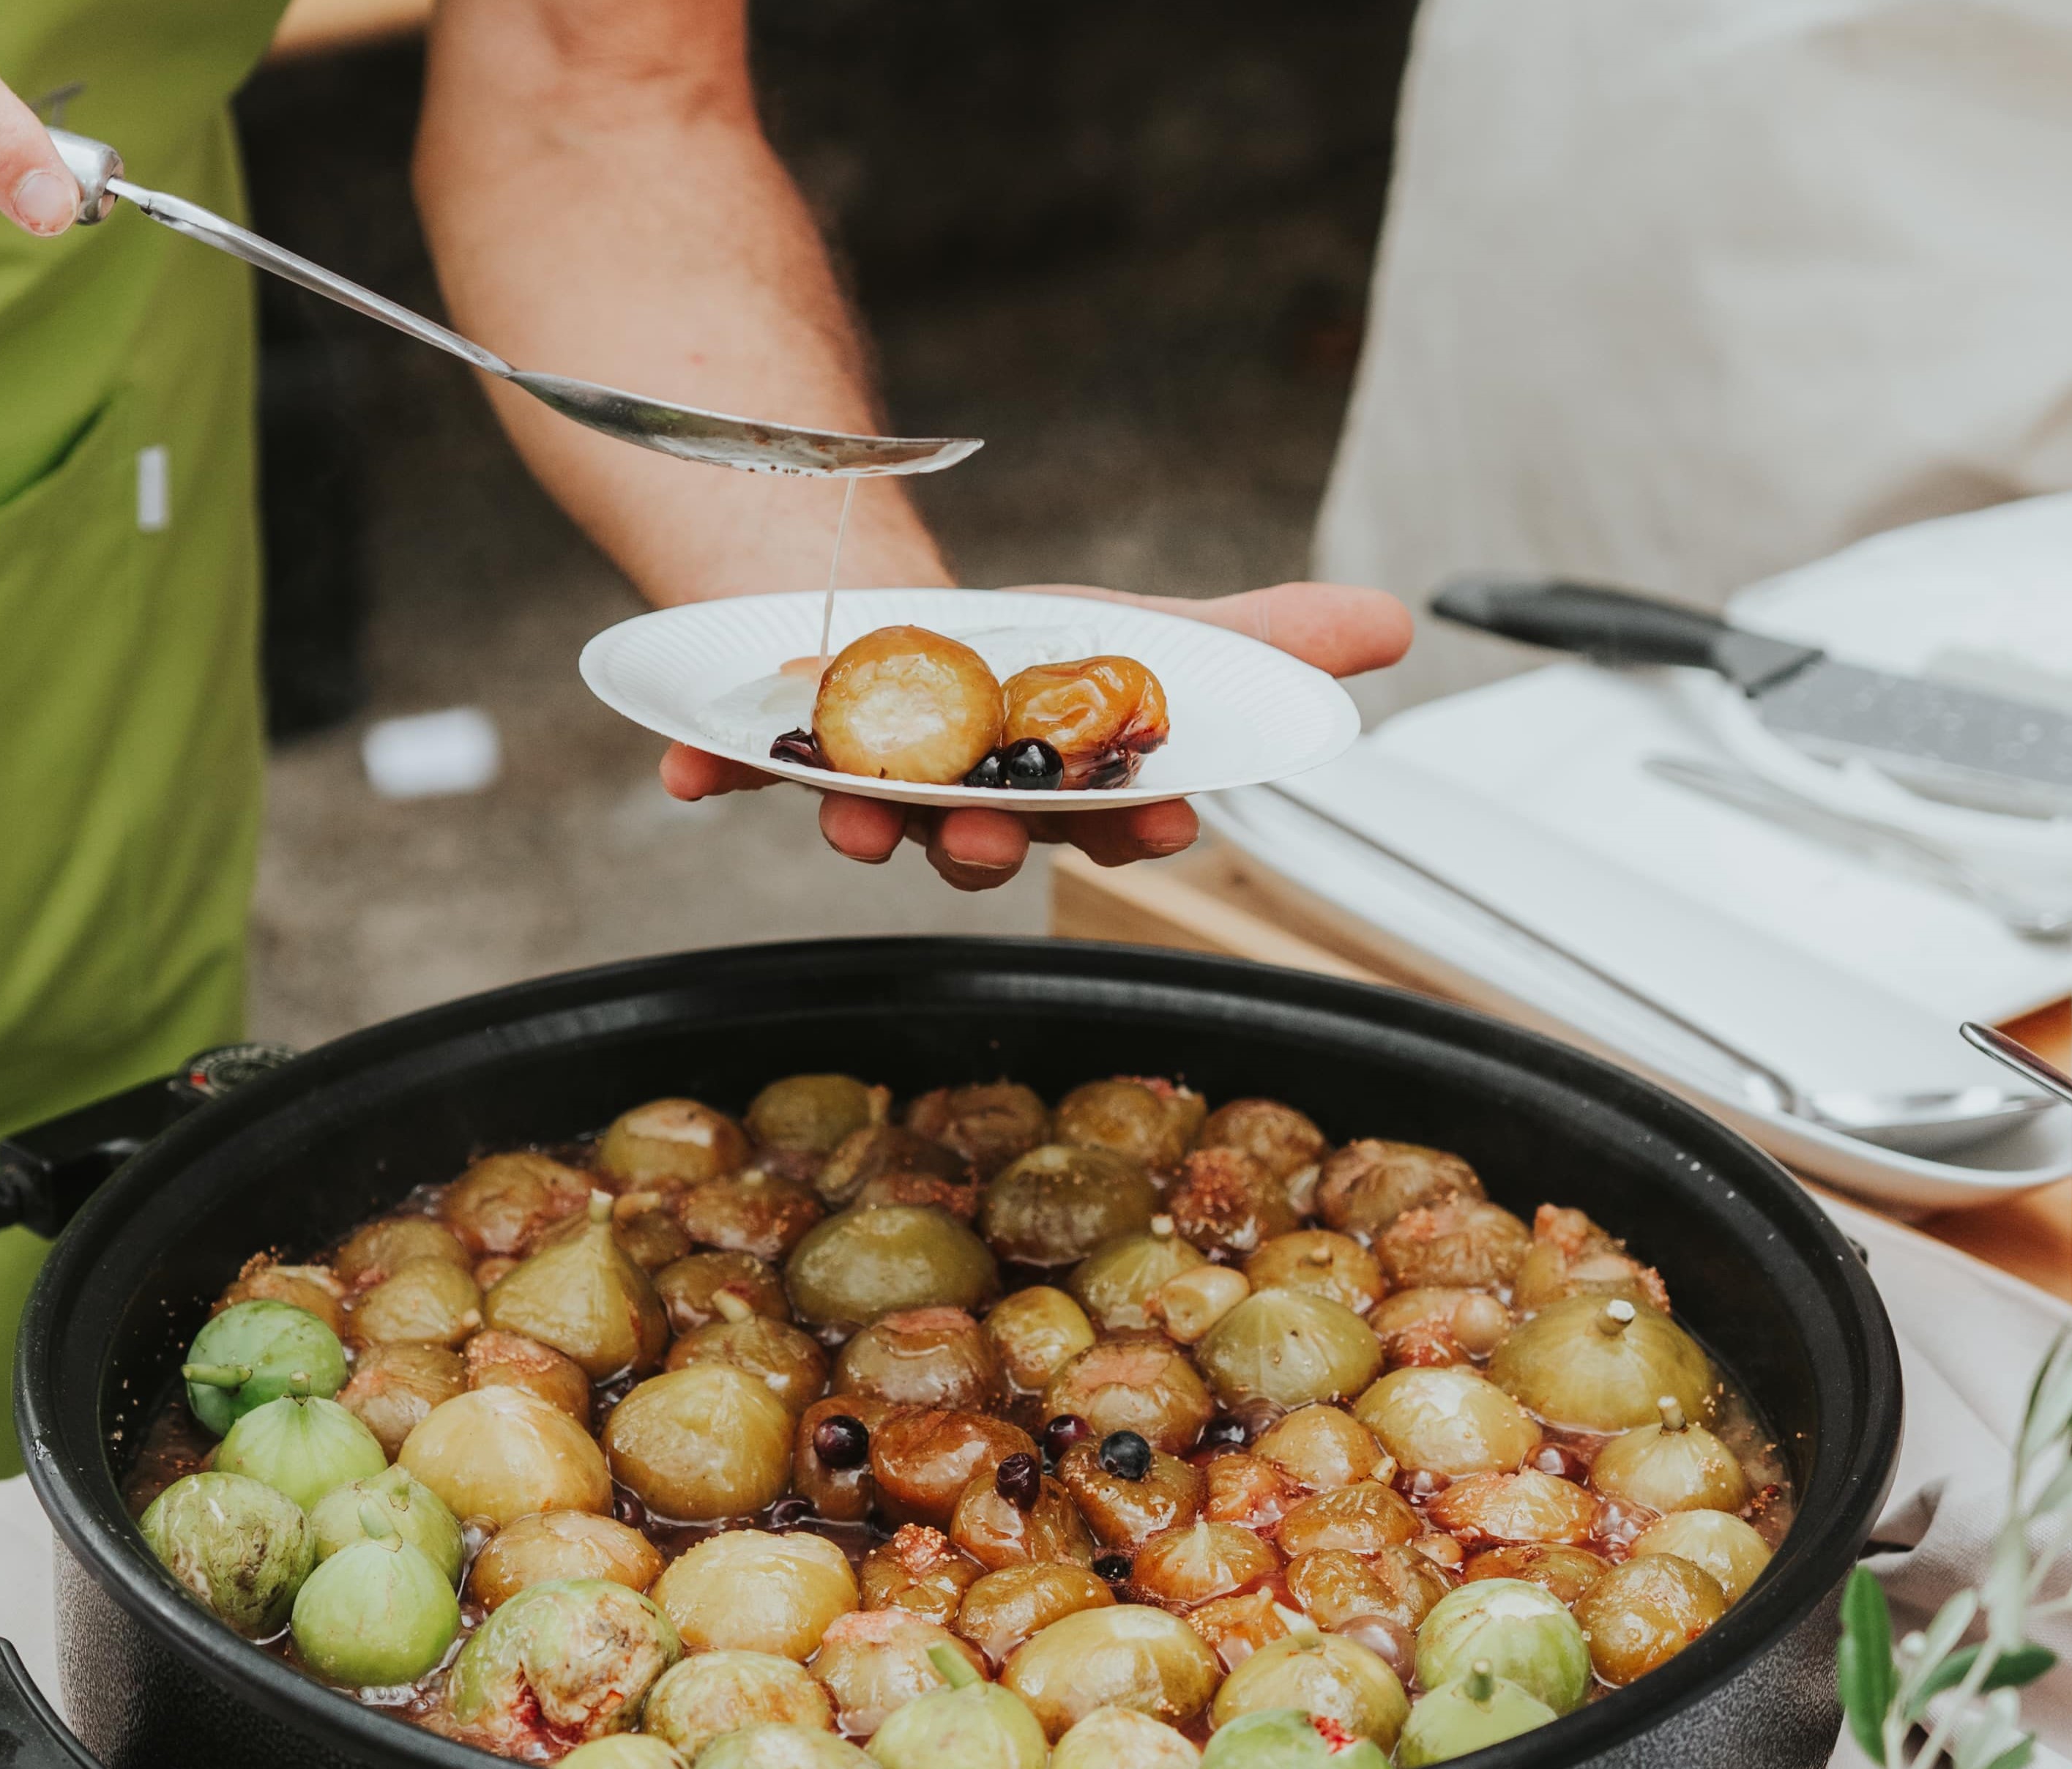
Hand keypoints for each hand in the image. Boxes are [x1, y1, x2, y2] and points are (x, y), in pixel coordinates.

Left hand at [657, 582, 1412, 889]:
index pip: (1106, 820)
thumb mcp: (1154, 633)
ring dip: (864, 826)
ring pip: (869, 818)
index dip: (1132, 826)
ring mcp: (870, 786)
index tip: (1161, 821)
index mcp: (1056, 796)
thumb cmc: (1030, 662)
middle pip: (982, 838)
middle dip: (991, 841)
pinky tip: (678, 774)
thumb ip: (1263, 640)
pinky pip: (739, 769)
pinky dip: (706, 768)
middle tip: (999, 832)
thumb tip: (1393, 625)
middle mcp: (962, 810)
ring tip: (858, 819)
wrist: (891, 636)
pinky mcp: (781, 755)